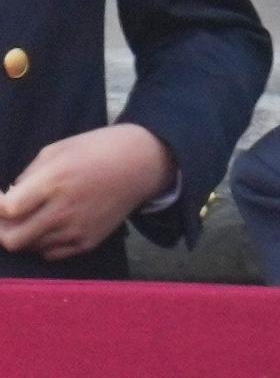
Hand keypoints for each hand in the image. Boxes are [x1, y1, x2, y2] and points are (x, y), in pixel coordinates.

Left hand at [0, 124, 175, 260]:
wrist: (141, 164)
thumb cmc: (96, 150)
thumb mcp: (57, 150)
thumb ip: (28, 177)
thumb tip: (8, 200)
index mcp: (54, 181)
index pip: (7, 210)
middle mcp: (64, 210)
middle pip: (12, 239)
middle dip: (1, 230)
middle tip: (7, 218)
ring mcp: (78, 230)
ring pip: (31, 248)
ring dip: (23, 235)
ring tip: (32, 217)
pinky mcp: (89, 242)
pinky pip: (52, 254)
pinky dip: (43, 244)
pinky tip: (50, 226)